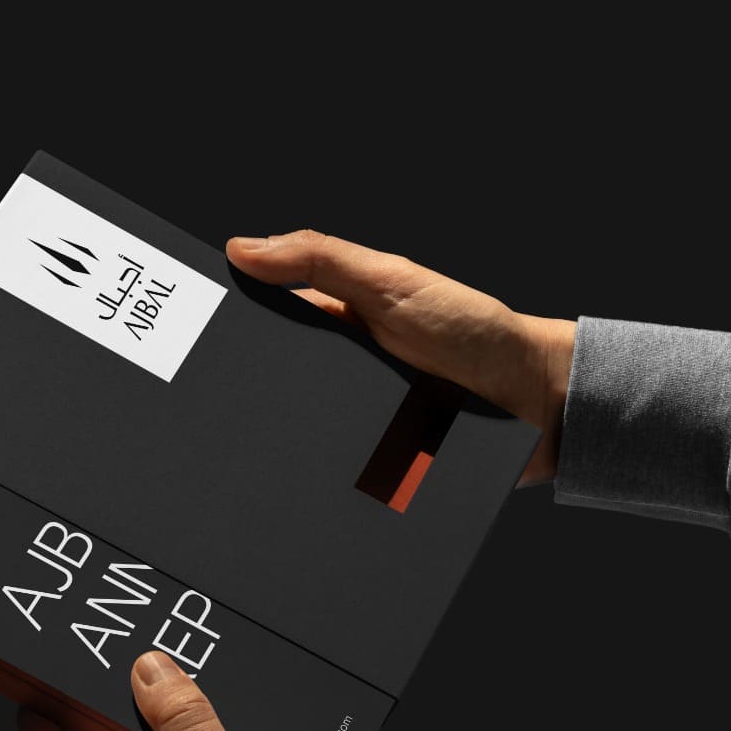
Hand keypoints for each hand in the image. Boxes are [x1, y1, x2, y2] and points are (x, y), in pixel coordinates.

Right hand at [226, 230, 575, 485]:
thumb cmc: (476, 334)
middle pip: (273, 388)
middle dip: (250, 397)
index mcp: (336, 323)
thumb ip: (323, 260)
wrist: (538, 405)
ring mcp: (354, 421)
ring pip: (296, 437)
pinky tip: (299, 483)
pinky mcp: (372, 466)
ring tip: (257, 446)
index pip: (267, 323)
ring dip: (282, 442)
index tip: (192, 333)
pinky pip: (330, 477)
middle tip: (220, 402)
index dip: (231, 326)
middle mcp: (338, 374)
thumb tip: (243, 247)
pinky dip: (316, 480)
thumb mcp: (394, 284)